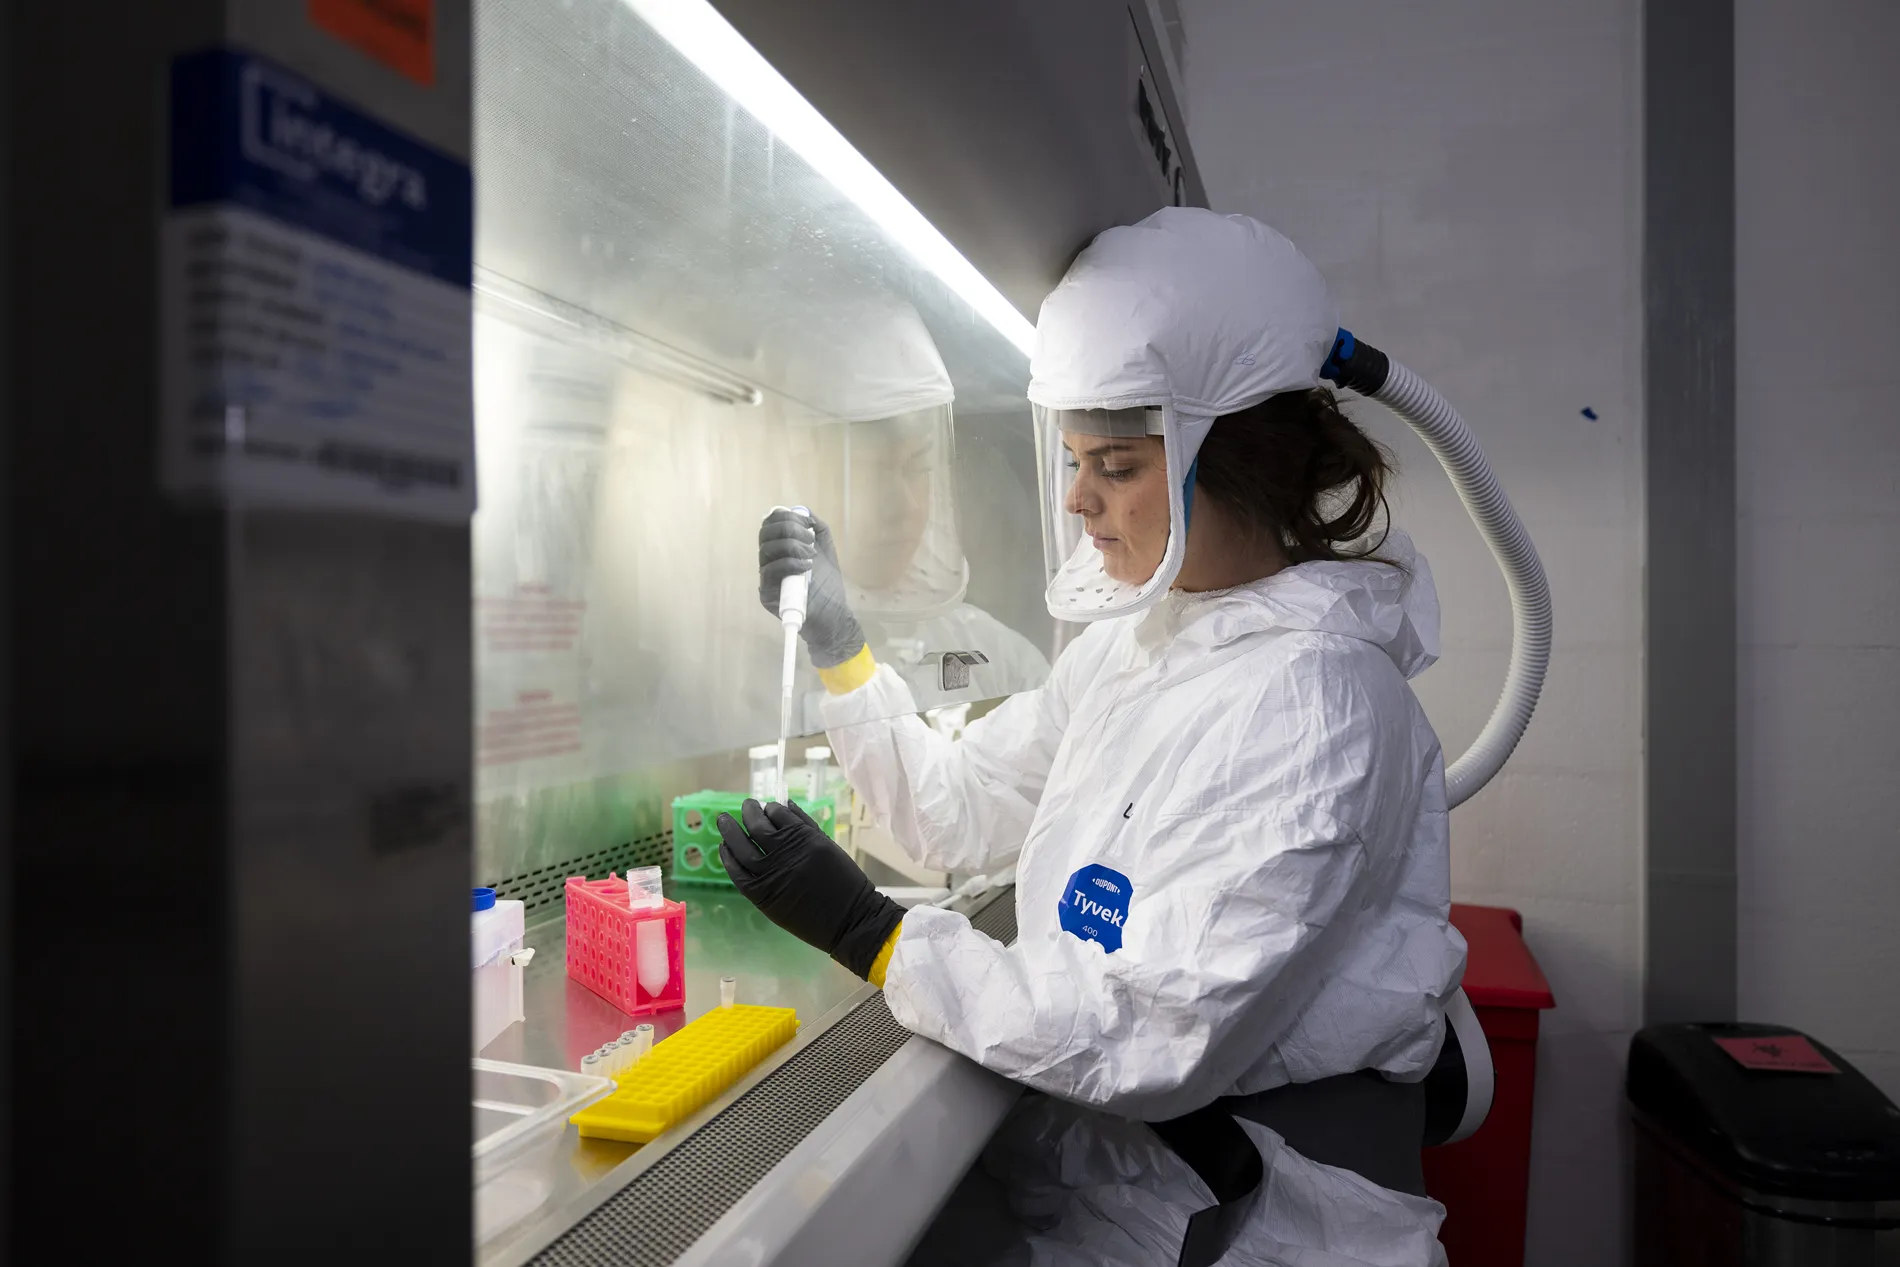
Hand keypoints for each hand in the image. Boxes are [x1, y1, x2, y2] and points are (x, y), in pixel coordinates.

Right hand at [716, 798, 902, 979]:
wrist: (851, 919)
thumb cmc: (814, 921)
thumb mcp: (778, 909)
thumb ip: (762, 885)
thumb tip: (751, 859)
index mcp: (760, 891)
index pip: (734, 864)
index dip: (727, 851)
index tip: (723, 841)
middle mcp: (771, 868)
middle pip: (743, 841)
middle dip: (732, 826)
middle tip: (726, 816)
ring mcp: (792, 851)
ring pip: (764, 824)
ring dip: (754, 812)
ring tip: (752, 805)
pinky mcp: (812, 839)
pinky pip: (789, 817)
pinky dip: (779, 809)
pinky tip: (776, 807)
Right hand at [759, 508, 866, 668]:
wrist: (832, 612)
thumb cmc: (827, 582)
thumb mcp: (826, 549)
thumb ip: (817, 528)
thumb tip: (805, 512)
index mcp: (780, 546)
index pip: (771, 523)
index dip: (786, 517)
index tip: (806, 524)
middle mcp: (769, 559)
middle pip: (766, 533)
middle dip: (789, 529)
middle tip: (808, 539)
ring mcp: (766, 576)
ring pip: (766, 549)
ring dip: (791, 546)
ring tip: (810, 555)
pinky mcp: (766, 592)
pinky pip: (771, 570)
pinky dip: (790, 563)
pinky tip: (806, 567)